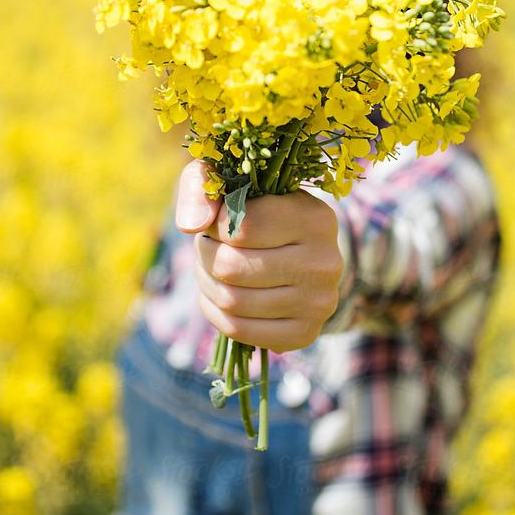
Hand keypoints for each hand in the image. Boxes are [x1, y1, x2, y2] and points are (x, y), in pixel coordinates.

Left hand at [175, 161, 343, 353]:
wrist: (300, 250)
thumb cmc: (260, 208)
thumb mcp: (232, 180)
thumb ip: (203, 186)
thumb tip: (190, 225)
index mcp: (315, 218)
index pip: (242, 227)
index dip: (214, 226)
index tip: (218, 221)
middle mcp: (325, 262)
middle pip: (232, 267)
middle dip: (206, 256)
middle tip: (208, 246)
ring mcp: (318, 303)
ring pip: (232, 301)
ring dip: (207, 283)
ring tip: (212, 266)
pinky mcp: (304, 333)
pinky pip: (238, 330)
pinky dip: (215, 312)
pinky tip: (219, 294)